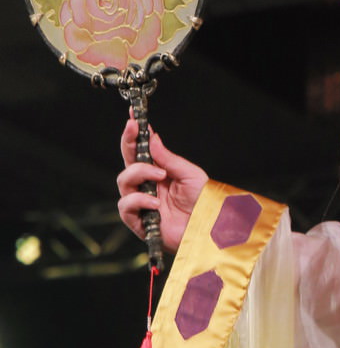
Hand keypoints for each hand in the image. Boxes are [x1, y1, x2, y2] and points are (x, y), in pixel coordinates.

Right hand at [117, 119, 207, 253]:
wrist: (209, 229)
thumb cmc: (203, 203)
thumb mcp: (190, 175)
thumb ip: (169, 159)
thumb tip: (153, 138)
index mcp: (158, 172)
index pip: (140, 151)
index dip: (134, 134)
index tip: (133, 117)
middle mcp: (147, 186)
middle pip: (127, 162)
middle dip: (128, 143)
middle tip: (135, 130)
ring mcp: (141, 203)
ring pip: (123, 181)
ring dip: (139, 174)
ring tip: (160, 177)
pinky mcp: (139, 222)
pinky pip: (126, 206)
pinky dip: (138, 201)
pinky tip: (155, 203)